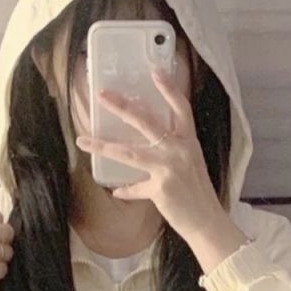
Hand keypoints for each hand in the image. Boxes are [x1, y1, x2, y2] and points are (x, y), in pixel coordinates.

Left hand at [75, 65, 224, 240]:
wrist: (206, 220)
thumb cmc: (195, 193)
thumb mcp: (187, 166)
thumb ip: (167, 155)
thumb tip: (142, 151)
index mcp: (189, 141)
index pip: (180, 108)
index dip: (168, 88)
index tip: (154, 70)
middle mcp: (180, 149)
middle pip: (147, 121)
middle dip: (122, 106)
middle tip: (103, 95)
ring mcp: (170, 167)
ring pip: (130, 152)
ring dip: (104, 146)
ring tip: (84, 140)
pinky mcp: (161, 188)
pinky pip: (134, 188)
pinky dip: (126, 191)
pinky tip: (117, 192)